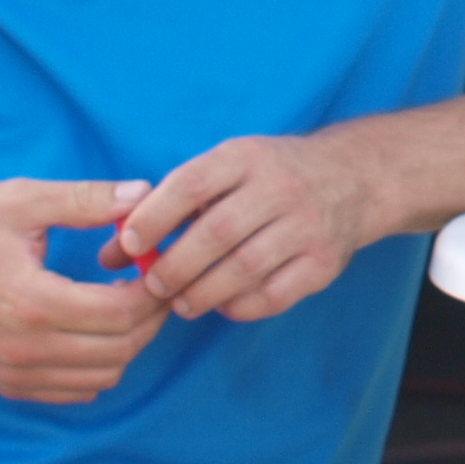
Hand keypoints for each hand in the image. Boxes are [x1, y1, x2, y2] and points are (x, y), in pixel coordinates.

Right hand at [0, 177, 170, 403]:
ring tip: (125, 302)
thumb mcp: (24, 200)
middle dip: (150, 317)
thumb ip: (87, 199)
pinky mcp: (3, 382)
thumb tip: (143, 194)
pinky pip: (73, 390)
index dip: (154, 291)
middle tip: (153, 283)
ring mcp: (11, 371)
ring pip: (103, 375)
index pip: (122, 313)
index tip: (158, 264)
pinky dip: (98, 365)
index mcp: (31, 302)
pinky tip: (95, 328)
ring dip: (128, 342)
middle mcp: (22, 348)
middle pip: (120, 349)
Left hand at [107, 133, 383, 324]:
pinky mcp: (325, 262)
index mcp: (248, 157)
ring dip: (201, 294)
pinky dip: (240, 307)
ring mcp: (308, 226)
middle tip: (153, 286)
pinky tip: (223, 303)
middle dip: (173, 268)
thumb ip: (168, 207)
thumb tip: (109, 255)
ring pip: (243, 270)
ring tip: (182, 302)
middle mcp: (281, 187)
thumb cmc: (269, 176)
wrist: (355, 178)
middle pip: (215, 234)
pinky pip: (274, 296)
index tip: (126, 245)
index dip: (152, 219)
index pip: (190, 185)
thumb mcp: (225, 169)